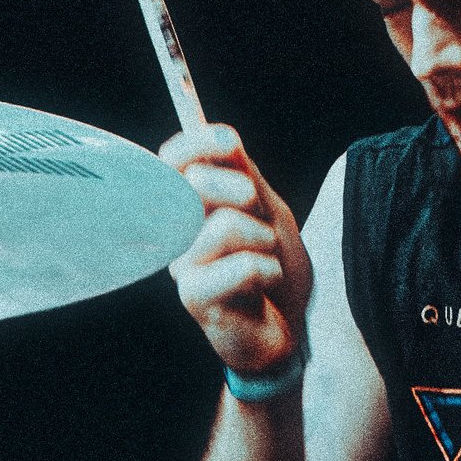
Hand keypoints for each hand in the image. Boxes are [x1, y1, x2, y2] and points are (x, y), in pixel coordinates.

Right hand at [161, 118, 307, 382]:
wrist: (287, 325)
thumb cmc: (272, 265)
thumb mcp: (268, 210)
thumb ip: (245, 174)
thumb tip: (223, 135)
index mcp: (190, 205)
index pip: (174, 160)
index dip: (196, 142)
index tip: (229, 140)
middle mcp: (177, 232)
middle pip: (196, 181)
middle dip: (243, 191)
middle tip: (261, 213)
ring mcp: (182, 265)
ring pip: (227, 225)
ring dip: (266, 241)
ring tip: (267, 262)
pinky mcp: (194, 298)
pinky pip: (244, 266)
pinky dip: (270, 272)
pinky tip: (264, 287)